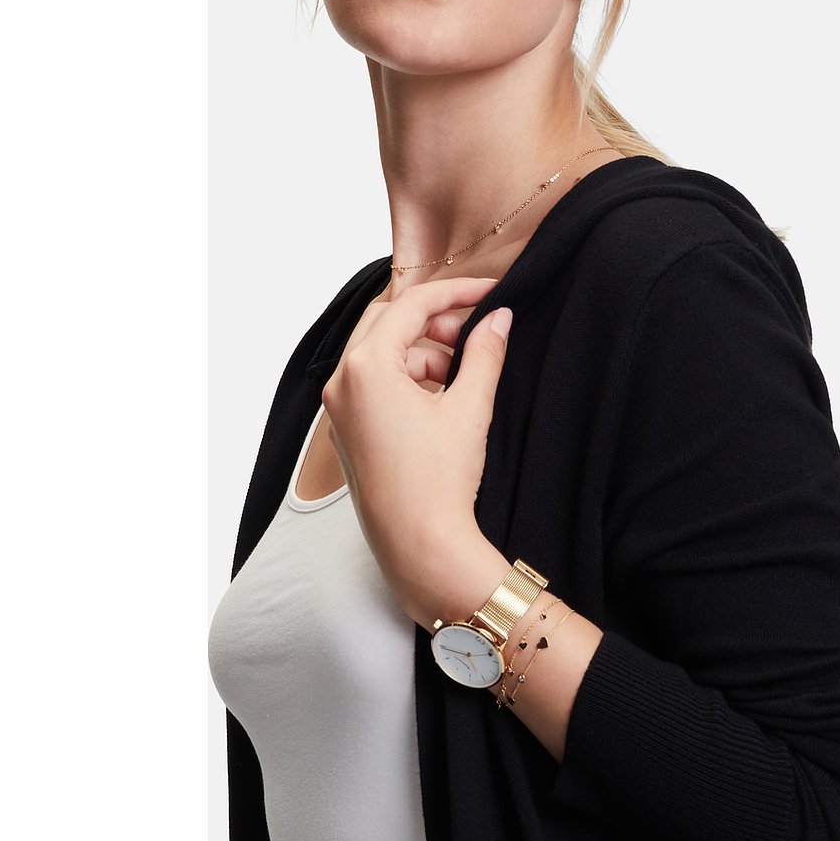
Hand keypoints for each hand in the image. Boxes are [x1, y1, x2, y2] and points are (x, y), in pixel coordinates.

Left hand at [320, 275, 513, 622]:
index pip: (412, 305)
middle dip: (436, 321)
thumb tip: (500, 318)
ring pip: (384, 354)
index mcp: (365, 368)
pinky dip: (410, 379)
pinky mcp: (347, 430)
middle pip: (390, 322)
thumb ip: (485, 352)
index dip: (457, 292)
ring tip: (465, 375)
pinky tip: (444, 399)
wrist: (419, 548)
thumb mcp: (469, 408)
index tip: (492, 292)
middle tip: (477, 329)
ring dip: (425, 352)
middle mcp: (342, 383)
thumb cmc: (439, 482)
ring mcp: (339, 408)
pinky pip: (376, 383)